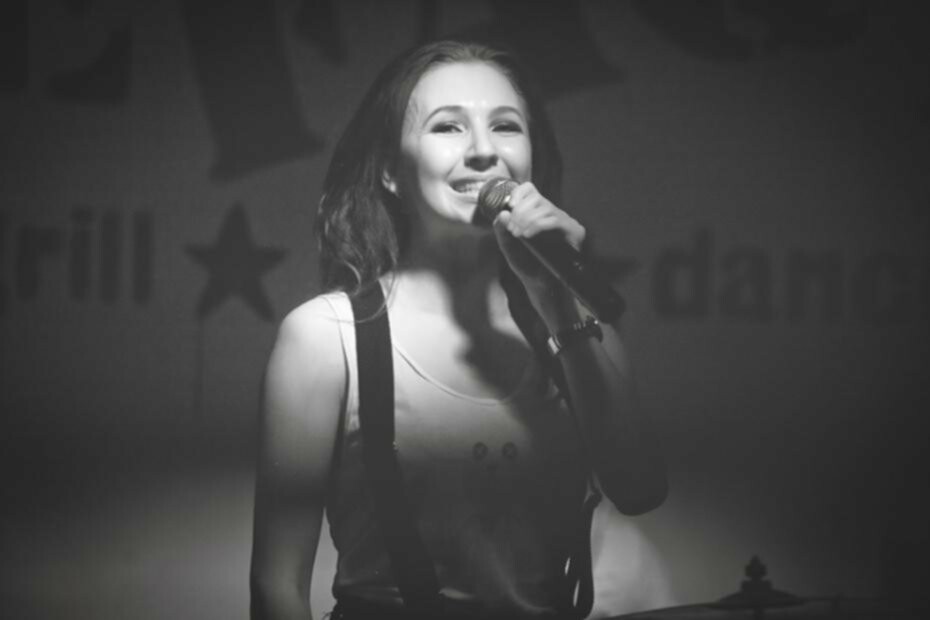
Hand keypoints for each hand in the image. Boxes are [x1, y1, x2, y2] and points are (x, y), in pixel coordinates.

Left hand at [492, 182, 585, 322]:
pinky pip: (554, 220)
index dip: (518, 194)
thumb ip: (502, 232)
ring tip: (519, 234)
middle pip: (536, 198)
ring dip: (527, 219)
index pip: (530, 190)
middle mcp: (552, 214)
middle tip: (513, 229)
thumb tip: (502, 213)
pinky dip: (538, 225)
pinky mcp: (574, 231)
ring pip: (545, 207)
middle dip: (520, 212)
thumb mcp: (509, 248)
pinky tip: (528, 235)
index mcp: (537, 213)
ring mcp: (565, 222)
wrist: (543, 286)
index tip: (509, 206)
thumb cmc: (527, 266)